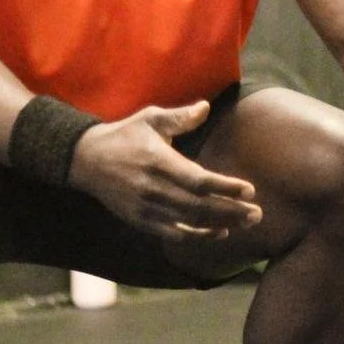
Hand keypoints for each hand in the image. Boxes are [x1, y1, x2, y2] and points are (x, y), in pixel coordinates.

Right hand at [67, 101, 260, 240]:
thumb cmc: (124, 135)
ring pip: (190, 222)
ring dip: (221, 224)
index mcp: (158, 162)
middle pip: (199, 206)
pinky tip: (219, 233)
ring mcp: (146, 208)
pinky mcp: (140, 221)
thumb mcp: (149, 118)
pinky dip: (198, 236)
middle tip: (257, 214)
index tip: (249, 189)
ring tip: (247, 222)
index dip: (225, 187)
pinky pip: (173, 234)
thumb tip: (205, 107)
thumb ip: (179, 116)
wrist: (86, 161)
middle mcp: (152, 189)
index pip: (198, 180)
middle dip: (231, 211)